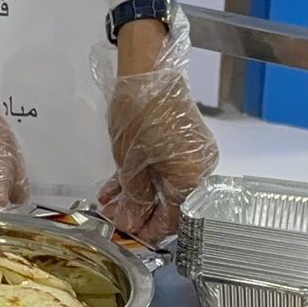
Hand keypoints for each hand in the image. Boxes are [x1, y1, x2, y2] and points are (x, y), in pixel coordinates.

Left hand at [92, 18, 218, 241]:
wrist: (147, 70)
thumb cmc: (142, 113)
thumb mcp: (130, 164)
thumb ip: (133, 198)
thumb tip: (131, 222)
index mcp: (194, 178)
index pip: (175, 220)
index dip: (149, 231)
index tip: (128, 236)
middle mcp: (199, 170)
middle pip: (170, 204)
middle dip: (138, 213)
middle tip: (112, 218)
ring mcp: (190, 155)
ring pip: (162, 187)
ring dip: (136, 196)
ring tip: (108, 201)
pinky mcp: (178, 143)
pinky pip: (162, 170)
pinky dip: (141, 179)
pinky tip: (116, 186)